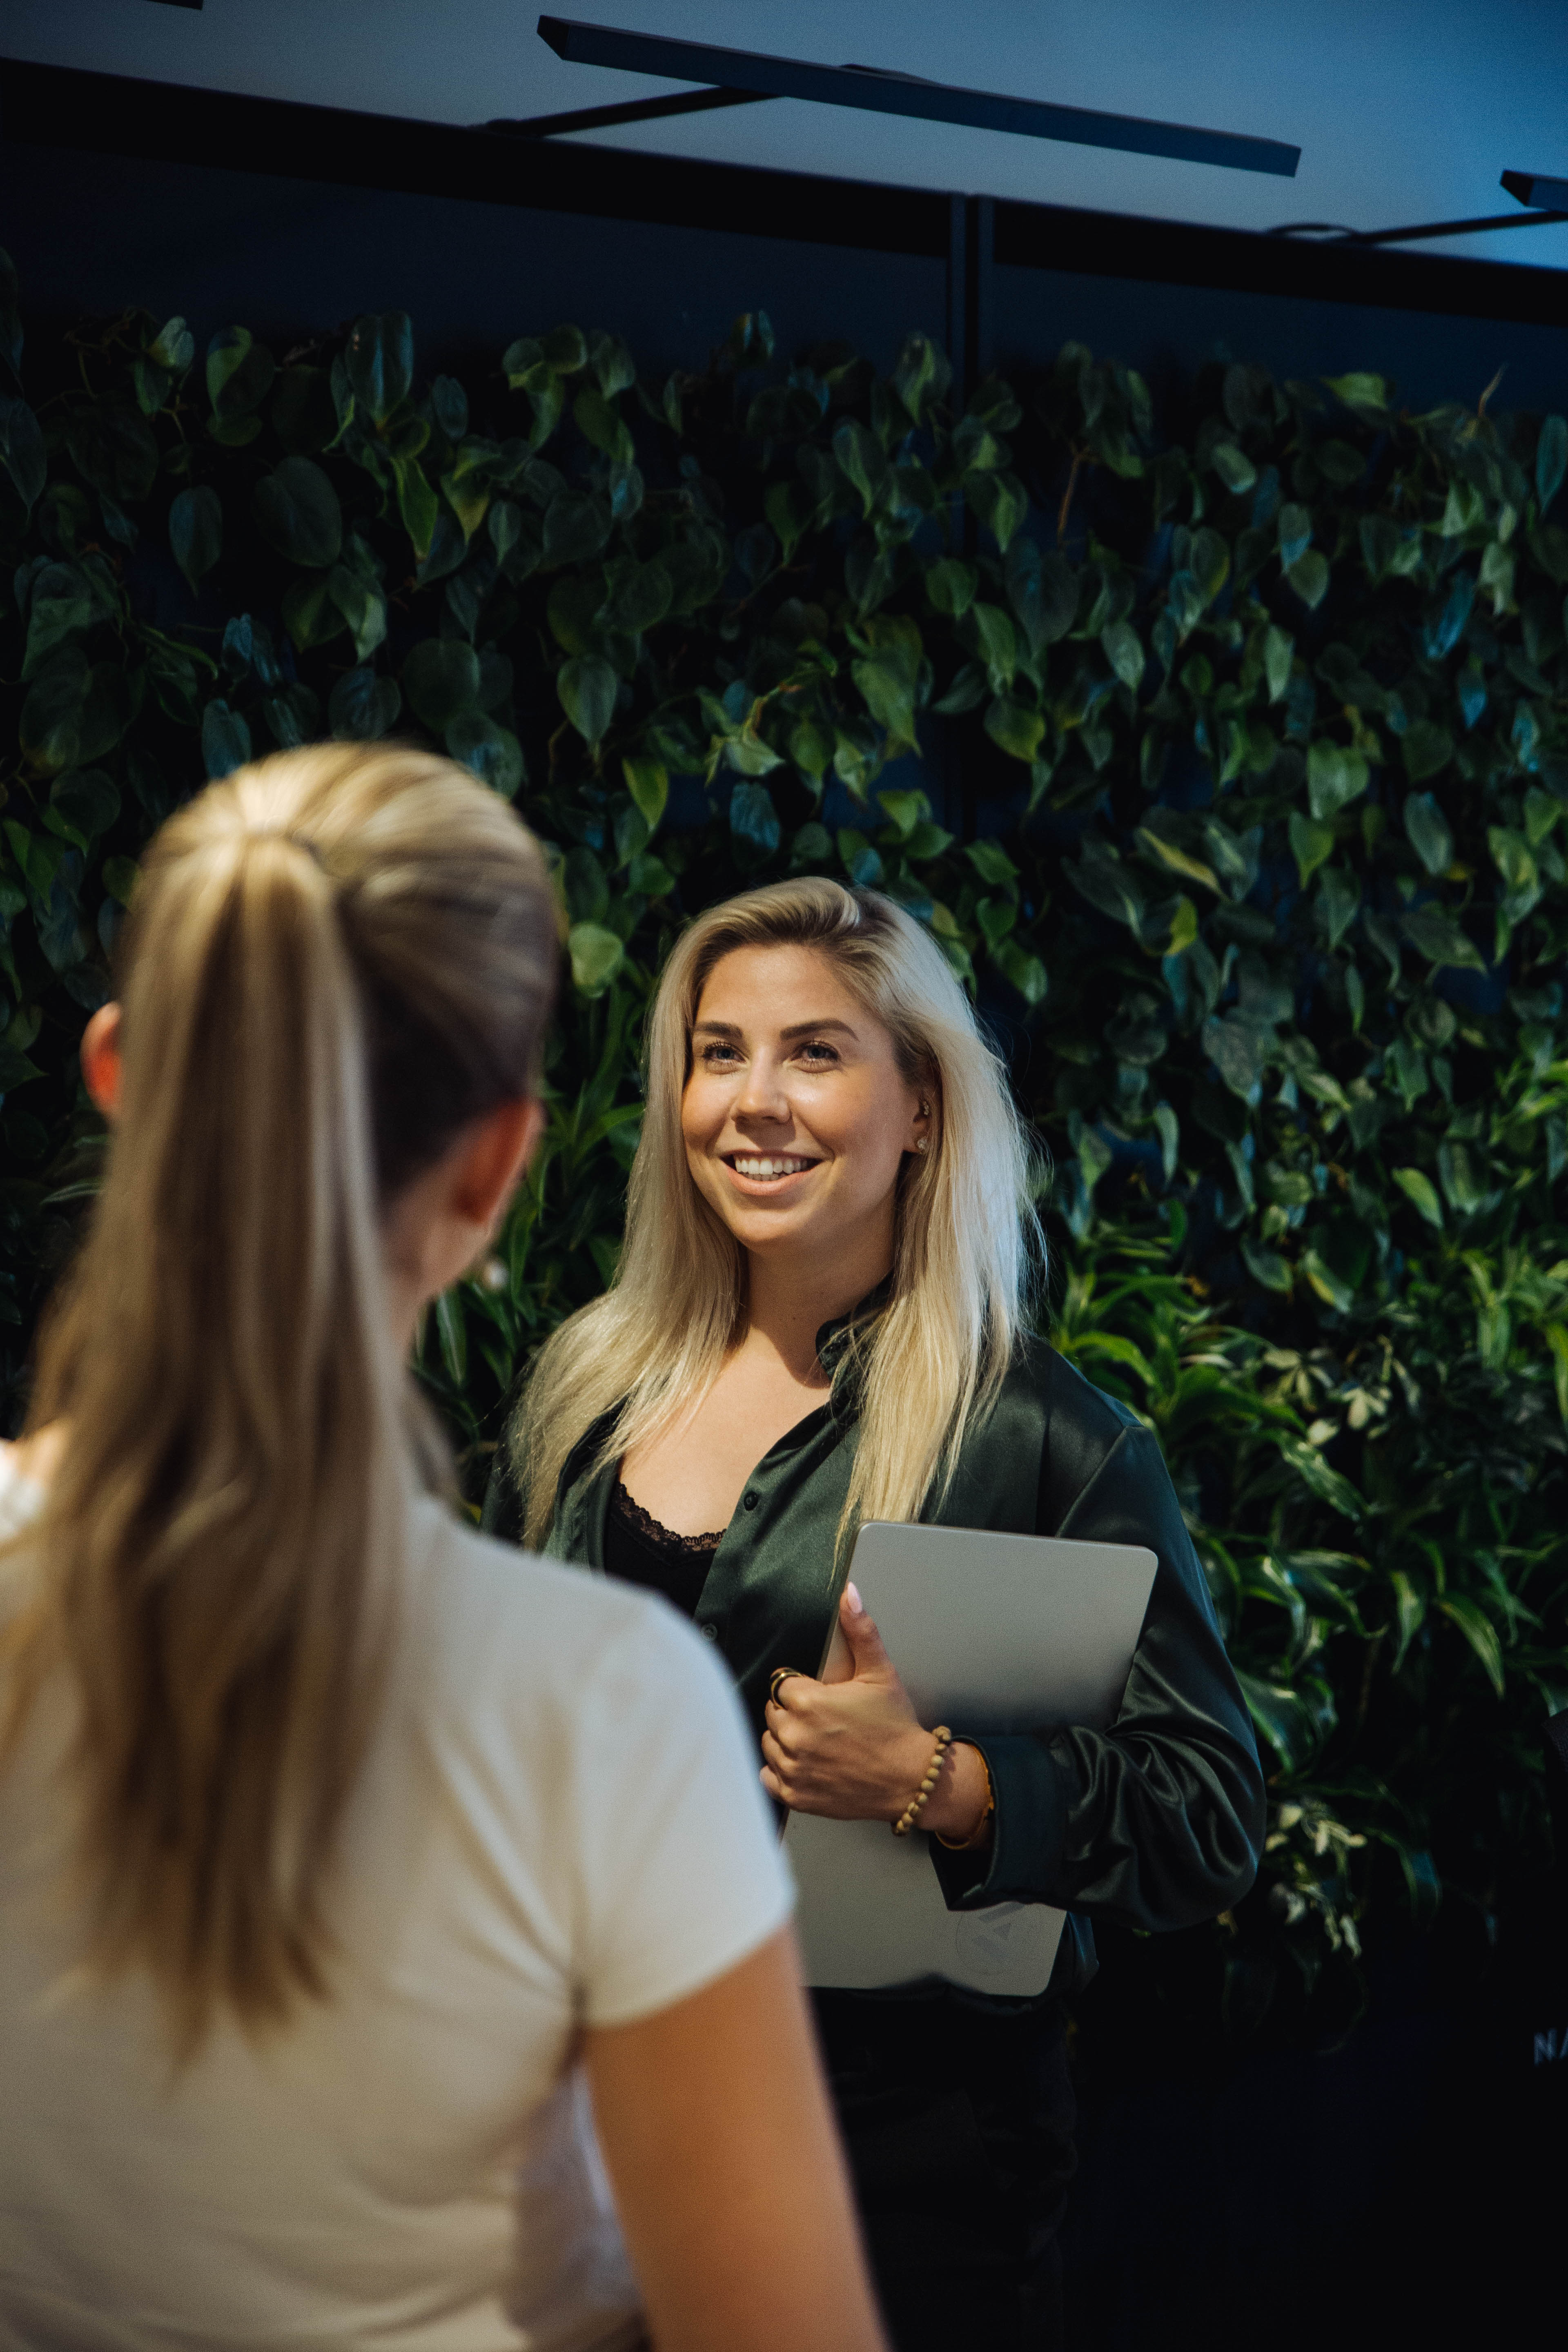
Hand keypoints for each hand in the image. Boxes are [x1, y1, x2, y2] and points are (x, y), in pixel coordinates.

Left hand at [761, 1583, 992, 1844]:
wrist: (912, 1779)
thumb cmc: (896, 1727)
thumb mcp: (880, 1672)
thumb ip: (860, 1630)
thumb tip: (849, 1594)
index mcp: (809, 1702)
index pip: (782, 1684)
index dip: (802, 1687)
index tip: (821, 1695)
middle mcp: (795, 1736)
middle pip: (773, 1711)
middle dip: (794, 1710)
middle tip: (824, 1717)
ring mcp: (793, 1768)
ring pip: (769, 1741)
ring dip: (786, 1738)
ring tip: (818, 1739)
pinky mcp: (795, 1794)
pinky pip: (768, 1776)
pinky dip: (781, 1770)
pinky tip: (806, 1762)